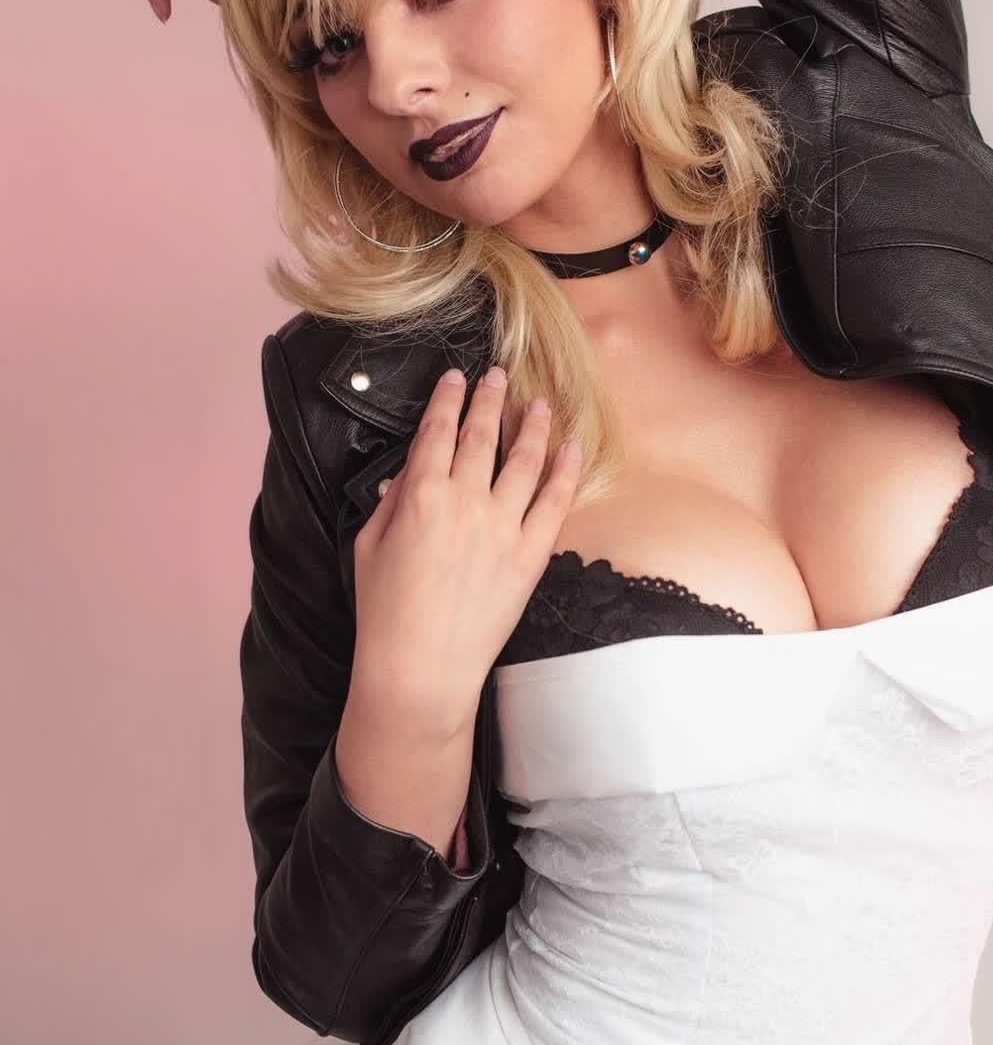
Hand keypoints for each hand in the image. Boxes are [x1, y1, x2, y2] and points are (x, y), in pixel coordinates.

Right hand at [348, 368, 584, 736]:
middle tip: (498, 375)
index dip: (448, 399)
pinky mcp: (530, 556)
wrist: (420, 668)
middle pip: (481, 436)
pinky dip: (564, 471)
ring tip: (538, 404)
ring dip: (532, 426)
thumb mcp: (369, 545)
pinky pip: (554, 503)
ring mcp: (502, 527)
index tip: (456, 378)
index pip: (437, 431)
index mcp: (419, 495)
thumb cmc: (384, 612)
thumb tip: (408, 470)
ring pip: (523, 460)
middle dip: (489, 399)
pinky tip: (571, 448)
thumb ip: (391, 500)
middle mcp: (465, 502)